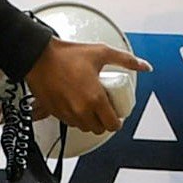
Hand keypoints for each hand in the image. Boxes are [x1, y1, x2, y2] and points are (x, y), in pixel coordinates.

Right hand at [26, 38, 142, 139]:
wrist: (38, 56)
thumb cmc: (66, 55)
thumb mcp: (102, 53)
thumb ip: (126, 60)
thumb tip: (144, 66)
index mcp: (94, 99)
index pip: (112, 124)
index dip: (118, 122)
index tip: (117, 115)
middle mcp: (80, 110)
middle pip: (99, 129)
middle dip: (104, 121)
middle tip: (105, 109)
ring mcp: (67, 113)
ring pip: (84, 127)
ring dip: (90, 120)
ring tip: (91, 105)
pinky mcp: (54, 112)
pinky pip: (70, 122)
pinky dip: (76, 117)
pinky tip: (77, 103)